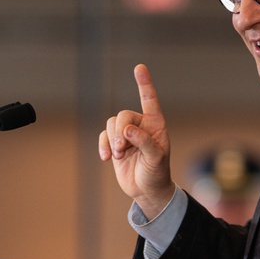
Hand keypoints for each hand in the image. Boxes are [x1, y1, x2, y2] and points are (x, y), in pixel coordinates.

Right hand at [99, 64, 175, 217]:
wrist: (147, 190)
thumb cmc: (157, 173)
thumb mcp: (156, 159)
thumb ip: (144, 142)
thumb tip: (127, 129)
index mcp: (156, 124)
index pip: (149, 99)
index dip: (144, 83)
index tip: (139, 68)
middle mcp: (141, 125)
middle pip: (123, 115)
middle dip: (120, 131)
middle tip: (121, 149)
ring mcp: (127, 134)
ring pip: (112, 124)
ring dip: (112, 139)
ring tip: (117, 155)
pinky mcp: (115, 143)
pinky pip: (104, 136)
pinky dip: (103, 145)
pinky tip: (106, 158)